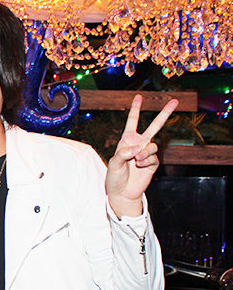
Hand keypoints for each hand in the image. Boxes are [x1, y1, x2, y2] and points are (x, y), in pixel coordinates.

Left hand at [106, 94, 178, 217]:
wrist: (122, 192)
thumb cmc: (114, 177)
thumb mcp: (113, 163)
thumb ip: (124, 152)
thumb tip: (138, 147)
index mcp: (127, 140)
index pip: (132, 122)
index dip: (135, 109)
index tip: (138, 97)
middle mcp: (138, 144)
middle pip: (154, 126)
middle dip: (165, 114)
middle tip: (175, 101)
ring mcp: (147, 153)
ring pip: (153, 145)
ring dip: (144, 152)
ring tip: (136, 160)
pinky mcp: (153, 163)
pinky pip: (153, 157)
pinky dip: (145, 161)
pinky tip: (139, 167)